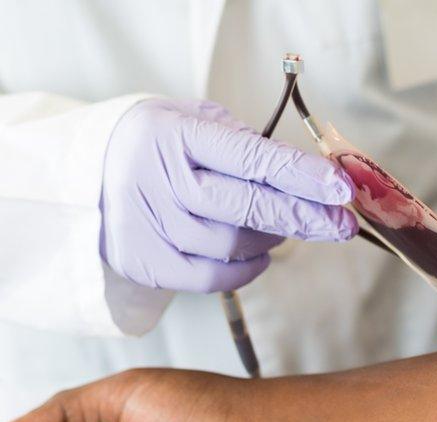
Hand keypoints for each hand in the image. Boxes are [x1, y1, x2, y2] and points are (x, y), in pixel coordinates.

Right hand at [101, 98, 358, 292]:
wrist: (86, 174)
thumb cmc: (158, 145)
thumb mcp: (193, 121)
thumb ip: (245, 143)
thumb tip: (309, 175)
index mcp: (173, 134)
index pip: (250, 158)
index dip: (300, 175)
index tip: (340, 187)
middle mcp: (157, 179)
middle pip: (247, 208)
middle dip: (305, 217)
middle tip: (342, 223)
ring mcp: (147, 225)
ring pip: (234, 244)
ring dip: (273, 238)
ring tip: (284, 225)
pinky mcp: (146, 263)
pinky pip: (213, 278)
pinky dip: (247, 268)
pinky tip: (259, 253)